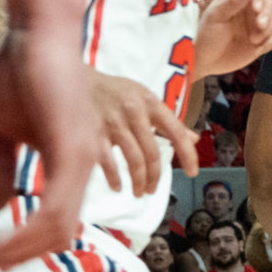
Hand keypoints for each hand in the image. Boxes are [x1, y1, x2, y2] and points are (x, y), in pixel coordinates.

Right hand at [0, 26, 99, 268]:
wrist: (37, 29)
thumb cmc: (23, 71)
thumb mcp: (6, 129)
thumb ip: (5, 166)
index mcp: (71, 159)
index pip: (58, 220)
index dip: (27, 243)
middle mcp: (83, 162)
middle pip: (60, 232)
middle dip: (22, 252)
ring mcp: (81, 156)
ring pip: (57, 227)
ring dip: (20, 248)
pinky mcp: (71, 148)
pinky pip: (53, 210)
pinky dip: (27, 232)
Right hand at [91, 72, 199, 195]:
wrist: (78, 80)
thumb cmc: (117, 92)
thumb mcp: (146, 99)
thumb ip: (168, 120)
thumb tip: (194, 139)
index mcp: (150, 103)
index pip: (176, 131)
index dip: (187, 154)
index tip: (192, 172)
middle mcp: (134, 112)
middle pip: (152, 153)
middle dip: (154, 177)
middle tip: (152, 190)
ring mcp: (113, 123)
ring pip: (133, 160)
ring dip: (138, 181)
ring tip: (139, 192)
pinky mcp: (93, 132)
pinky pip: (107, 162)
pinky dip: (114, 178)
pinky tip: (117, 186)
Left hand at [195, 0, 271, 76]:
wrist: (205, 61)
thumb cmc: (205, 35)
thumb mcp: (215, 17)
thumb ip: (232, 2)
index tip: (256, 8)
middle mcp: (249, 7)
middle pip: (270, 0)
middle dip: (268, 12)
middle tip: (260, 25)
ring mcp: (257, 22)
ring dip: (270, 27)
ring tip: (254, 40)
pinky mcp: (263, 39)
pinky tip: (260, 47)